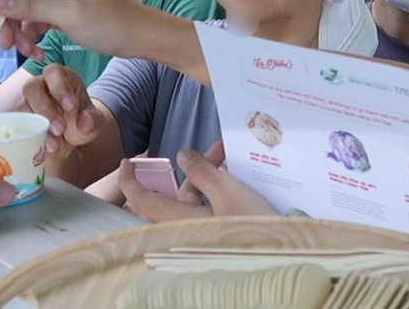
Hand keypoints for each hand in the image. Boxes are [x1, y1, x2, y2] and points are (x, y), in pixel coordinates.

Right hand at [0, 0, 140, 59]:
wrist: (140, 36)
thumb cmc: (112, 23)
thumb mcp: (69, 15)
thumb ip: (32, 6)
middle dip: (5, 16)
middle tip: (5, 43)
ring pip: (22, 5)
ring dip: (18, 29)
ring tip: (25, 52)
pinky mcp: (61, 6)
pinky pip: (35, 16)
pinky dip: (31, 34)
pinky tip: (37, 52)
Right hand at [16, 64, 100, 155]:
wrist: (72, 139)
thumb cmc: (82, 122)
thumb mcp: (93, 122)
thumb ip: (92, 120)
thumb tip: (86, 121)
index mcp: (61, 77)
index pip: (54, 72)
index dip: (60, 87)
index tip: (71, 107)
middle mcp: (40, 86)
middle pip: (32, 87)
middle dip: (45, 108)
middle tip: (60, 129)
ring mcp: (27, 102)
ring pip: (22, 106)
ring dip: (35, 125)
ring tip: (54, 143)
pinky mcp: (19, 119)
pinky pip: (16, 125)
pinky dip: (28, 137)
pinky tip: (42, 148)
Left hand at [119, 142, 276, 222]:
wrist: (280, 259)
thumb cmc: (252, 227)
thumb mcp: (229, 192)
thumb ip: (202, 171)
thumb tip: (181, 155)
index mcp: (179, 219)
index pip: (141, 199)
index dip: (130, 178)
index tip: (128, 161)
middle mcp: (187, 227)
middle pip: (178, 193)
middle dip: (195, 167)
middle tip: (217, 150)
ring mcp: (203, 232)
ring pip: (198, 199)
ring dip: (213, 177)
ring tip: (235, 160)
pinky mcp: (218, 235)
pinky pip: (211, 209)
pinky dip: (221, 192)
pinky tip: (241, 180)